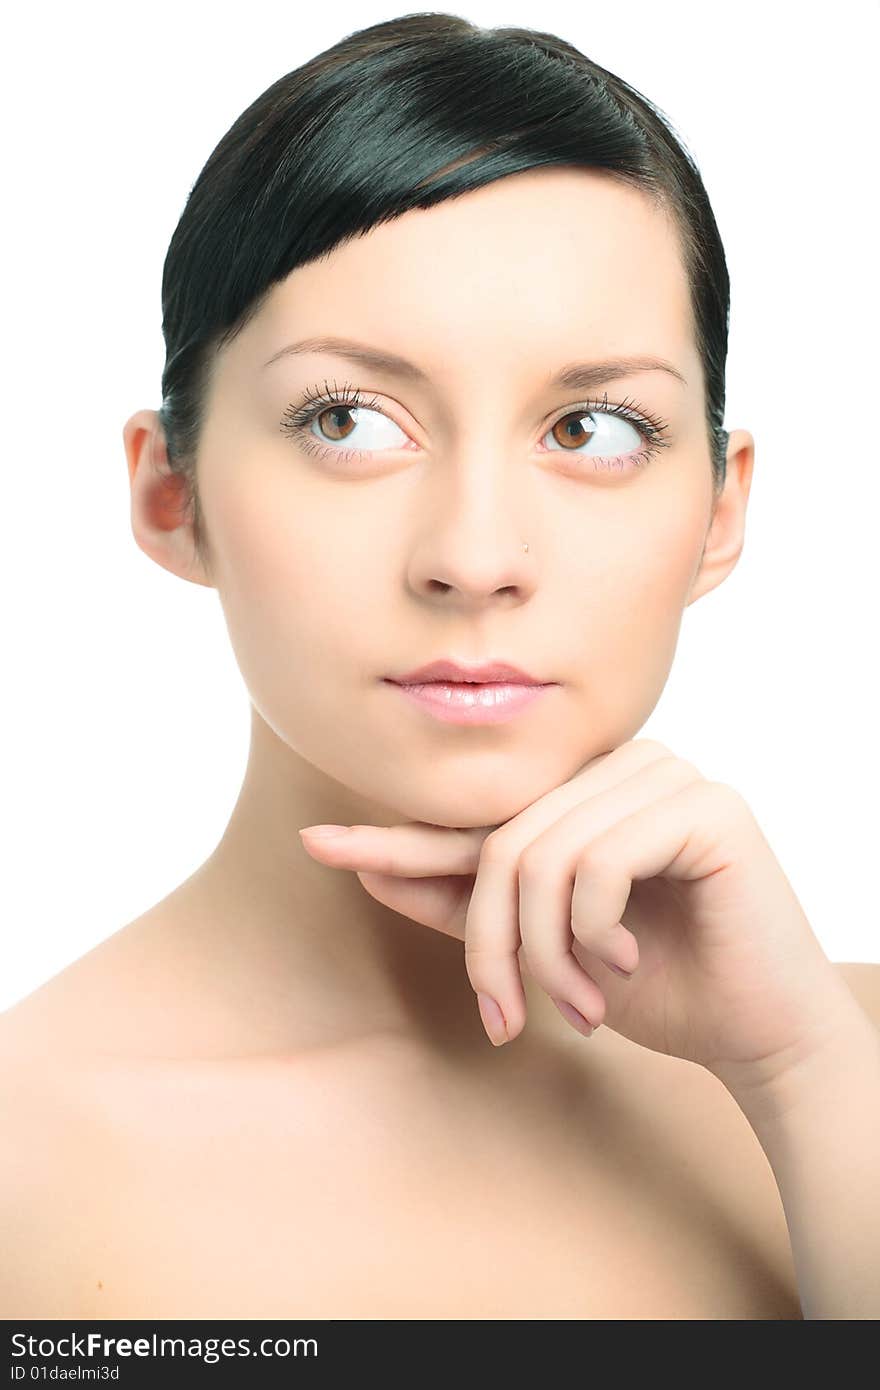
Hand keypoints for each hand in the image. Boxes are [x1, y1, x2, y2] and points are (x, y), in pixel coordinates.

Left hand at [299, 739, 847, 1089]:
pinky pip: (597, 863)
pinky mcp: (704, 805)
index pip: (479, 821)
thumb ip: (468, 907)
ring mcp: (666, 777)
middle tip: (505, 1019)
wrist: (756, 1034)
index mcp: (584, 794)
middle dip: (494, 945)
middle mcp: (622, 768)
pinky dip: (595, 933)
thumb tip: (372, 873)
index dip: (398, 842)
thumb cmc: (656, 987)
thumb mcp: (544, 951)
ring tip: (581, 1005)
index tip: (317, 846)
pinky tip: (628, 963)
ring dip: (547, 953)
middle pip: (504, 844)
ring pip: (543, 856)